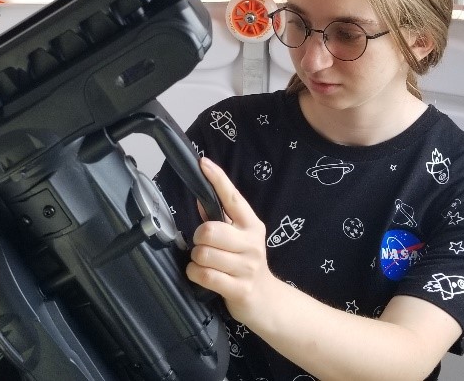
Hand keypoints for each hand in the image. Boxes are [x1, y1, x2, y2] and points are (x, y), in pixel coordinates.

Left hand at [186, 157, 277, 324]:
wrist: (268, 301)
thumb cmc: (246, 265)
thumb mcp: (239, 239)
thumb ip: (221, 220)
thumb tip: (200, 199)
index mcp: (251, 225)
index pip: (233, 198)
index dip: (218, 179)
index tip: (203, 163)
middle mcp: (251, 243)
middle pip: (210, 230)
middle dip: (198, 238)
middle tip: (202, 245)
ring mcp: (247, 267)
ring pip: (204, 254)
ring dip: (196, 259)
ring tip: (204, 263)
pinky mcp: (239, 288)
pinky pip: (205, 275)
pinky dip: (196, 274)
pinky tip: (202, 276)